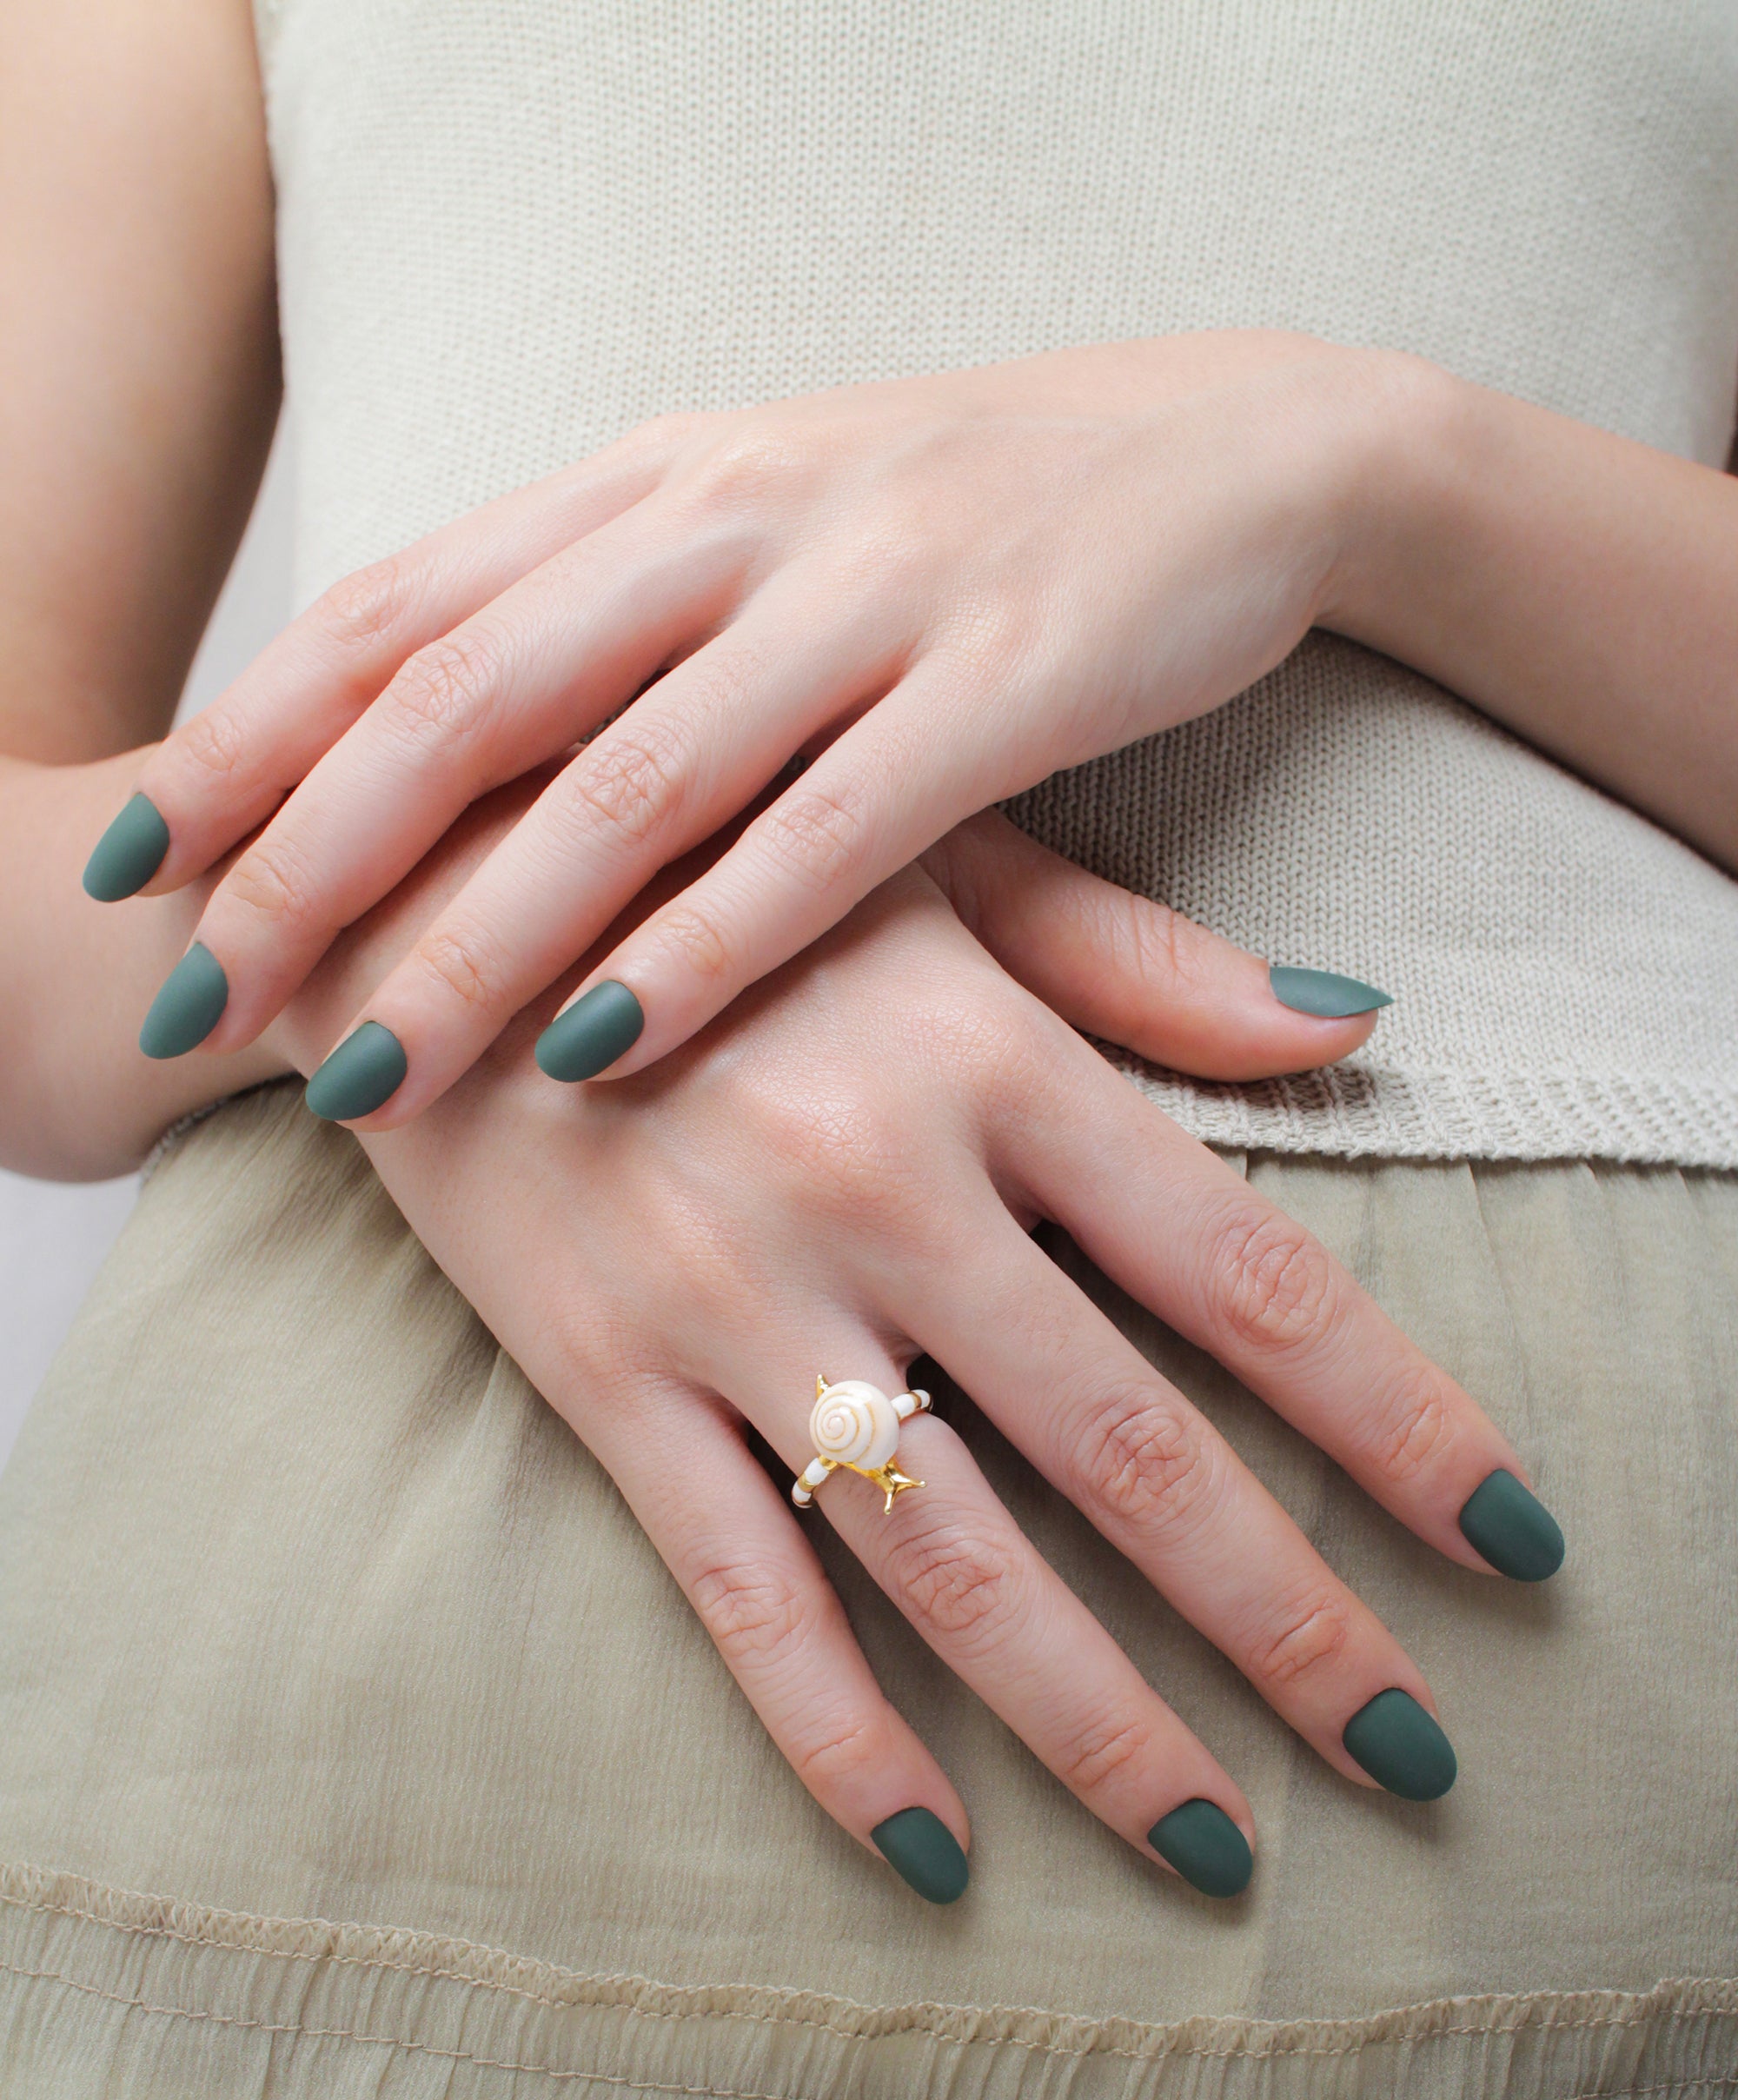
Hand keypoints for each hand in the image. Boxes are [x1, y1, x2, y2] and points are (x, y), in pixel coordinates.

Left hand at [115, 331, 1396, 1117]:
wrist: (1236, 450)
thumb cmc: (966, 520)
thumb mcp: (757, 530)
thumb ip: (603, 620)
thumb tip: (424, 751)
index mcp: (650, 479)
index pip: (399, 606)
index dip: (250, 735)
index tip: (137, 859)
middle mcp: (728, 518)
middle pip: (467, 695)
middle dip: (311, 858)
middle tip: (201, 996)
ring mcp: (865, 597)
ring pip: (625, 778)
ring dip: (481, 936)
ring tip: (368, 1073)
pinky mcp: (1002, 683)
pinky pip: (826, 833)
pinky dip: (709, 945)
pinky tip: (613, 1048)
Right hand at [268, 789, 1548, 1904]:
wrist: (396, 878)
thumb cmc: (704, 866)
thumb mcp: (928, 864)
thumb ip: (1141, 963)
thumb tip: (1354, 1028)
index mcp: (990, 1060)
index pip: (1251, 1281)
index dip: (1400, 1425)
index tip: (1518, 1542)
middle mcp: (881, 1191)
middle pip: (1133, 1450)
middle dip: (1289, 1622)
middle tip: (1415, 1757)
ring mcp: (734, 1302)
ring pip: (954, 1555)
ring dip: (1101, 1719)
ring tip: (1221, 1850)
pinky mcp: (601, 1381)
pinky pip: (737, 1591)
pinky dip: (837, 1731)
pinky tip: (937, 1849)